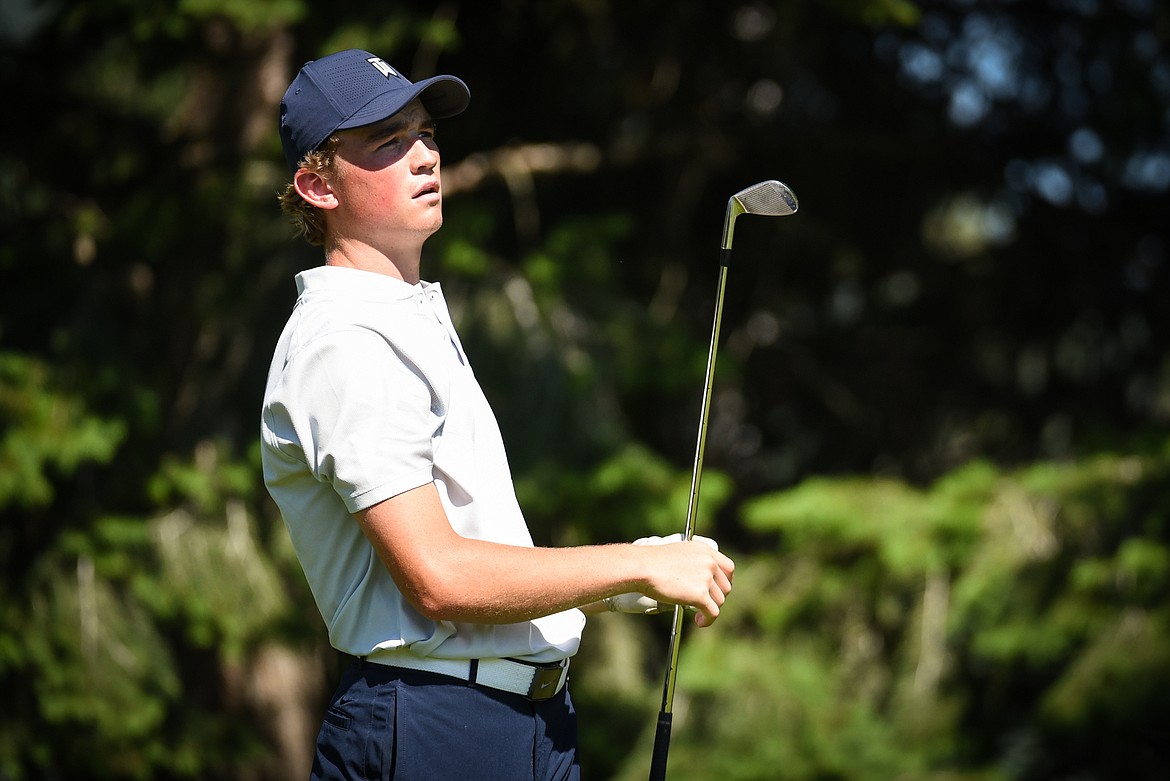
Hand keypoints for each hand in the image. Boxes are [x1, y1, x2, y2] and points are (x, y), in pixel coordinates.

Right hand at [605, 534, 728, 622]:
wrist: (643, 567)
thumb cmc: (653, 561)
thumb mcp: (679, 553)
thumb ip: (694, 562)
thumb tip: (698, 579)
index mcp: (705, 551)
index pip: (728, 567)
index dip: (726, 581)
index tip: (719, 589)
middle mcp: (709, 563)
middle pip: (726, 586)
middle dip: (717, 597)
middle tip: (706, 603)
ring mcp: (705, 578)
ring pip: (719, 601)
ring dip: (710, 609)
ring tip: (699, 614)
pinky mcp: (700, 595)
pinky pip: (713, 613)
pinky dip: (708, 620)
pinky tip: (700, 621)